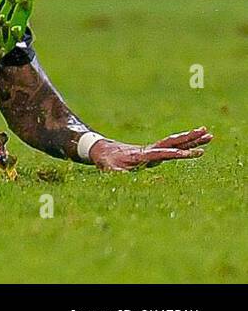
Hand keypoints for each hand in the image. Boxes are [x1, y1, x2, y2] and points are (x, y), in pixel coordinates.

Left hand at [88, 127, 211, 170]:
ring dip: (192, 139)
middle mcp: (150, 150)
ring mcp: (153, 149)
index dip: (173, 153)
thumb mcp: (110, 170)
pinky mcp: (154, 152)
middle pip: (172, 142)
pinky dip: (185, 145)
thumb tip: (126, 177)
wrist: (102, 150)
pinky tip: (198, 146)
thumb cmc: (107, 162)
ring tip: (209, 134)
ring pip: (175, 142)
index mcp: (141, 155)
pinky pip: (173, 148)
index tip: (189, 153)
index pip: (161, 153)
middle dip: (190, 138)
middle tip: (206, 133)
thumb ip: (118, 174)